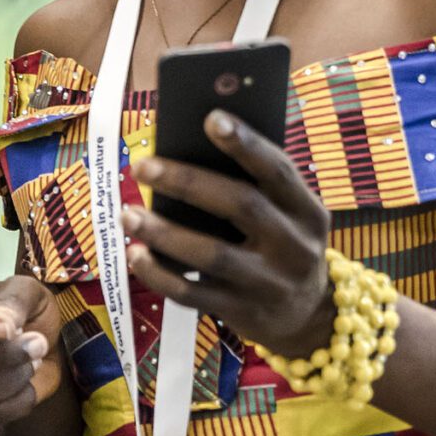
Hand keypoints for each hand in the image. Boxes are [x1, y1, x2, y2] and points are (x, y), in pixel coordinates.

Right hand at [0, 276, 61, 425]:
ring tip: (34, 361)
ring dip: (11, 378)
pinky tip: (30, 384)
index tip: (9, 328)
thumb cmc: (27, 311)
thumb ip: (14, 300)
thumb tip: (4, 324)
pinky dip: (17, 402)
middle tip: (35, 344)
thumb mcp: (27, 290)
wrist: (44, 346)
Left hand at [125, 112, 335, 359]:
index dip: (247, 143)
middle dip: (187, 182)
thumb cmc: (282, 246)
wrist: (307, 318)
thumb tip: (190, 150)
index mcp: (308, 211)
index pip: (278, 169)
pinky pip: (193, 295)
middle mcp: (295, 247)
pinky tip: (136, 255)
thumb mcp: (289, 217)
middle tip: (142, 166)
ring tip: (127, 213)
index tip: (211, 117)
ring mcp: (270, 284)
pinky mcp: (243, 314)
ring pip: (211, 255)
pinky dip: (159, 275)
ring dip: (163, 232)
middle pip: (240, 205)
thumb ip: (256, 188)